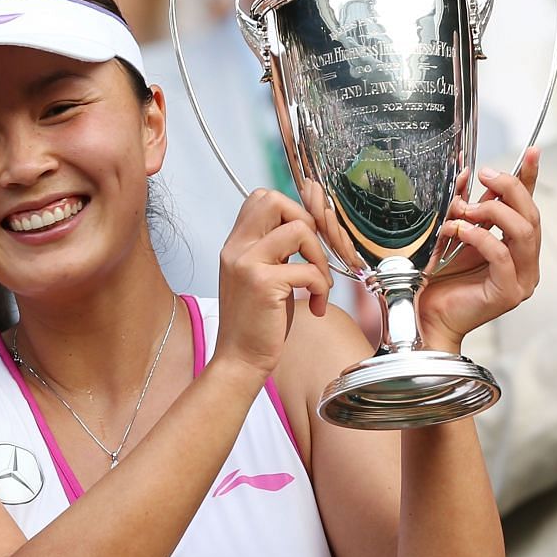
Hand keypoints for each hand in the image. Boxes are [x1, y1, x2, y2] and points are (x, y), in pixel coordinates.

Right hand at [213, 188, 332, 377]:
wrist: (239, 359)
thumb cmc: (256, 323)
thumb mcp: (261, 276)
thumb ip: (274, 250)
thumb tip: (307, 226)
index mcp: (236, 244)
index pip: (261, 197)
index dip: (292, 209)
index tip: (305, 241)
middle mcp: (236, 248)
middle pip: (275, 200)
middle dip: (307, 221)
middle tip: (313, 255)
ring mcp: (247, 263)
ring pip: (299, 229)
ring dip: (320, 257)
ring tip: (318, 285)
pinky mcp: (262, 283)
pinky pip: (308, 269)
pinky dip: (320, 287)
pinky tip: (315, 306)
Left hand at [416, 149, 543, 353]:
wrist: (423, 318)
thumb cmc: (435, 282)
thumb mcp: (452, 237)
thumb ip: (464, 209)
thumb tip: (466, 173)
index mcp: (515, 247)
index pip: (528, 206)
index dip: (530, 178)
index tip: (531, 151)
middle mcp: (525, 262)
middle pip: (531, 214)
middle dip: (509, 188)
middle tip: (484, 176)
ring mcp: (522, 279)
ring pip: (524, 231)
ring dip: (494, 212)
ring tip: (464, 210)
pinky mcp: (509, 292)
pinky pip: (502, 255)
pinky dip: (480, 237)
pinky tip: (458, 232)